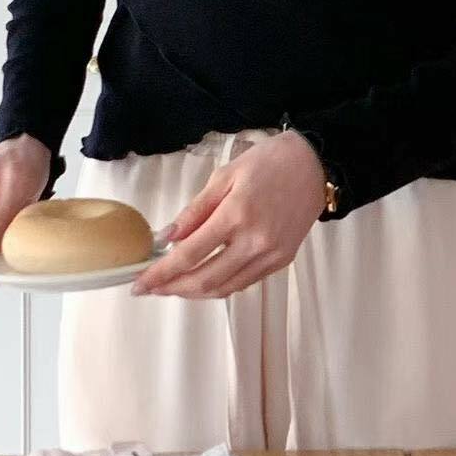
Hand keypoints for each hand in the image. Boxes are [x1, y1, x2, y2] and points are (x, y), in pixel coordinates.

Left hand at [131, 130, 327, 299]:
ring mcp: (271, 255)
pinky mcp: (282, 261)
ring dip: (194, 292)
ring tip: (173, 287)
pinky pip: (244, 283)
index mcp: (237, 214)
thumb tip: (167, 239)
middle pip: (205, 279)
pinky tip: (203, 279)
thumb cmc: (269, 162)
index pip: (190, 254)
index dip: (160, 273)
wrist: (316, 166)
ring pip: (225, 288)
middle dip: (172, 288)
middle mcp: (255, 241)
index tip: (139, 283)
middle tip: (150, 288)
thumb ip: (195, 210)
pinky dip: (219, 286)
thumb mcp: (225, 176)